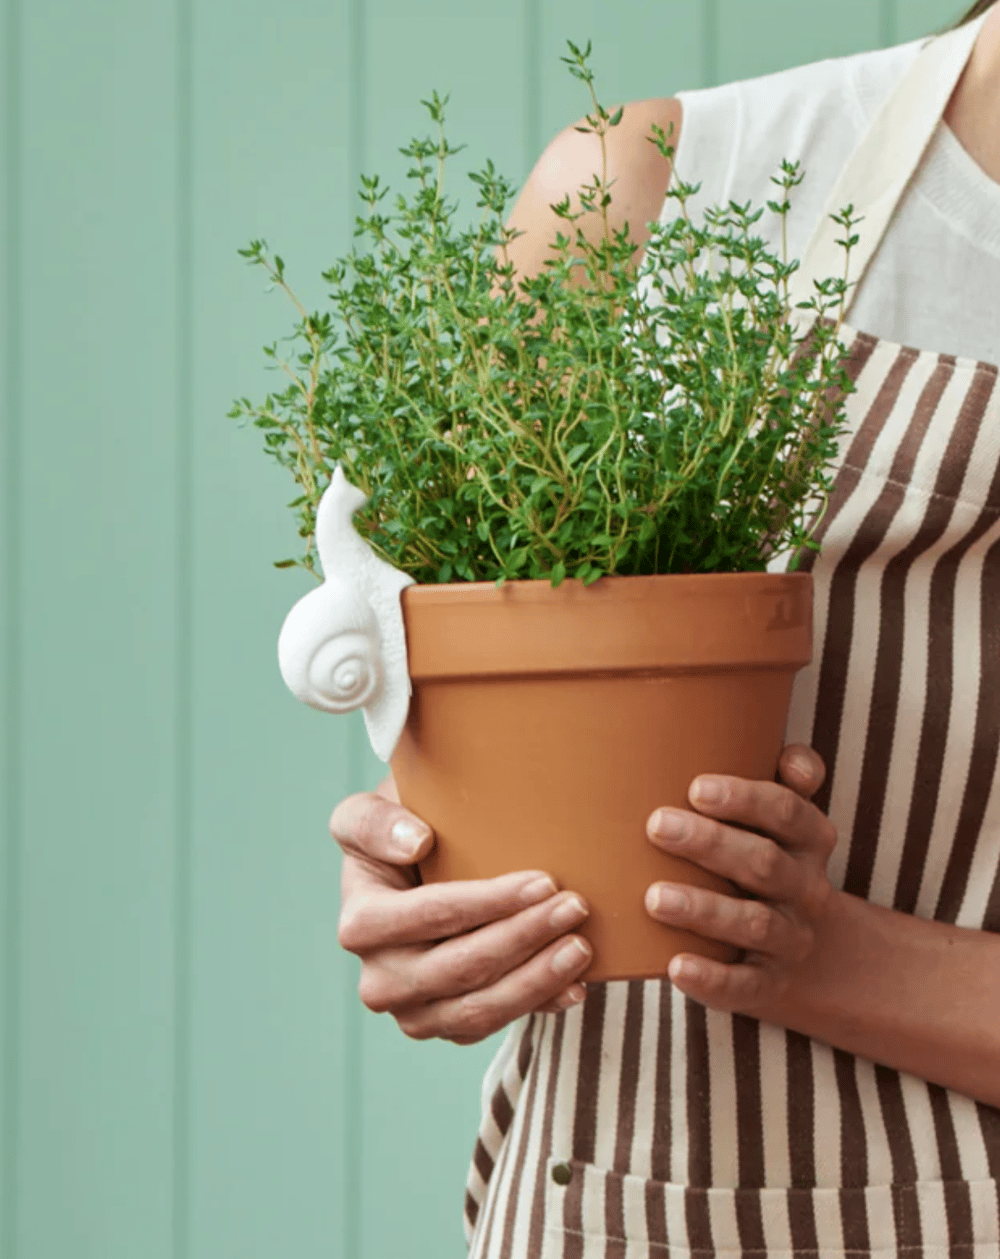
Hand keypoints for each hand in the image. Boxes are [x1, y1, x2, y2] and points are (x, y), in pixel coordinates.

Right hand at [331, 785, 592, 1043]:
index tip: (545, 881)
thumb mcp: (370, 812)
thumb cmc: (397, 836)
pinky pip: (492, 1026)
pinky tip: (572, 985)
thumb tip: (416, 843)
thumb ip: (374, 821)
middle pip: (463, 966)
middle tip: (575, 906)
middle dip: (526, 935)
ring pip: (480, 1008)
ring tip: (580, 947)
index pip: (435, 915)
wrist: (405, 880)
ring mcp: (411, 1011)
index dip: (493, 901)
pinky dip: (535, 1005)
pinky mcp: (442, 1026)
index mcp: (361, 924)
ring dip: (538, 979)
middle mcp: (379, 980)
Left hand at [644, 744, 836, 1017]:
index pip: (788, 813)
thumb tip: (791, 756)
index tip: (697, 788)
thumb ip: (787, 782)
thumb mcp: (789, 822)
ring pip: (755, 923)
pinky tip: (676, 966)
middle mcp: (805, 888)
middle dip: (711, 843)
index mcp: (808, 841)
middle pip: (764, 863)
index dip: (747, 799)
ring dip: (704, 909)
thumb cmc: (776, 862)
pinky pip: (746, 986)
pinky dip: (712, 979)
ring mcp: (790, 939)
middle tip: (657, 826)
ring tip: (655, 898)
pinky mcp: (770, 984)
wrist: (818, 956)